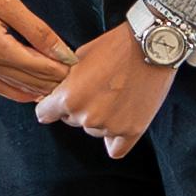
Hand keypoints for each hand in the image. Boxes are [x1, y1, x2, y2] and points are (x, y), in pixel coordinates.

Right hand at [0, 0, 74, 101]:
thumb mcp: (8, 3)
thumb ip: (38, 31)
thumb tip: (63, 53)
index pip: (39, 67)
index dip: (62, 68)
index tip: (80, 66)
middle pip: (30, 81)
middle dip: (54, 80)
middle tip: (77, 77)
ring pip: (17, 88)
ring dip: (40, 88)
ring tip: (60, 84)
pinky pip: (0, 86)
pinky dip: (19, 91)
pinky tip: (33, 90)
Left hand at [35, 25, 180, 158]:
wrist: (152, 46)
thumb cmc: (115, 47)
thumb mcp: (79, 57)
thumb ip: (63, 80)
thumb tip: (50, 94)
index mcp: (68, 98)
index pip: (44, 113)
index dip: (51, 104)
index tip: (59, 99)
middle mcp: (87, 117)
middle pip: (70, 120)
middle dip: (79, 107)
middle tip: (97, 88)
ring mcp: (110, 127)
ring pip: (94, 131)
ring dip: (99, 119)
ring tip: (115, 95)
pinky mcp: (132, 131)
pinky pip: (115, 149)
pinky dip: (115, 140)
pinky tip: (120, 122)